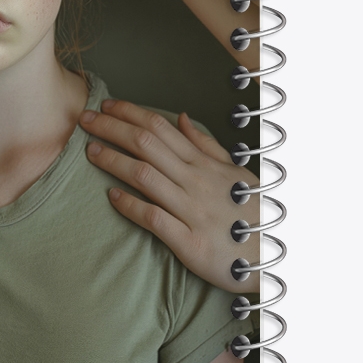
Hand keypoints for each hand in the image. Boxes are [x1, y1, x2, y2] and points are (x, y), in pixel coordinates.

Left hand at [81, 99, 258, 293]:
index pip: (160, 128)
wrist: (278, 257)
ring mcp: (193, 211)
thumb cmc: (252, 213)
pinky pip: (154, 218)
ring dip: (113, 161)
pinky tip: (111, 196)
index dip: (129, 114)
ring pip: (145, 176)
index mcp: (205, 164)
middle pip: (146, 145)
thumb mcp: (235, 174)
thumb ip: (206, 147)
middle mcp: (197, 181)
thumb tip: (181, 118)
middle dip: (111, 128)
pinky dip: (130, 205)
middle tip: (84, 120)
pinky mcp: (190, 243)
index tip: (105, 105)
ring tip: (90, 152)